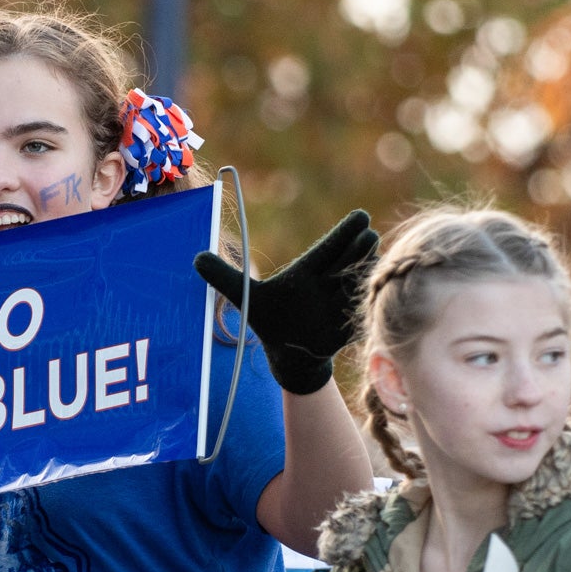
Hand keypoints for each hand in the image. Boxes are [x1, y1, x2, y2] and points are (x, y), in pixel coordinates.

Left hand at [193, 209, 377, 394]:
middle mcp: (328, 282)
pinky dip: (368, 300)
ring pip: (358, 280)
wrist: (289, 355)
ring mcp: (341, 301)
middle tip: (369, 236)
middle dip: (358, 249)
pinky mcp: (349, 322)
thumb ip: (224, 277)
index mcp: (308, 271)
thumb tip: (195, 257)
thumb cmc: (270, 321)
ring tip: (373, 256)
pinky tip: (375, 289)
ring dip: (366, 270)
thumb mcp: (245, 298)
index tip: (361, 216)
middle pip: (348, 260)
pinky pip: (363, 308)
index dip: (345, 232)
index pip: (329, 247)